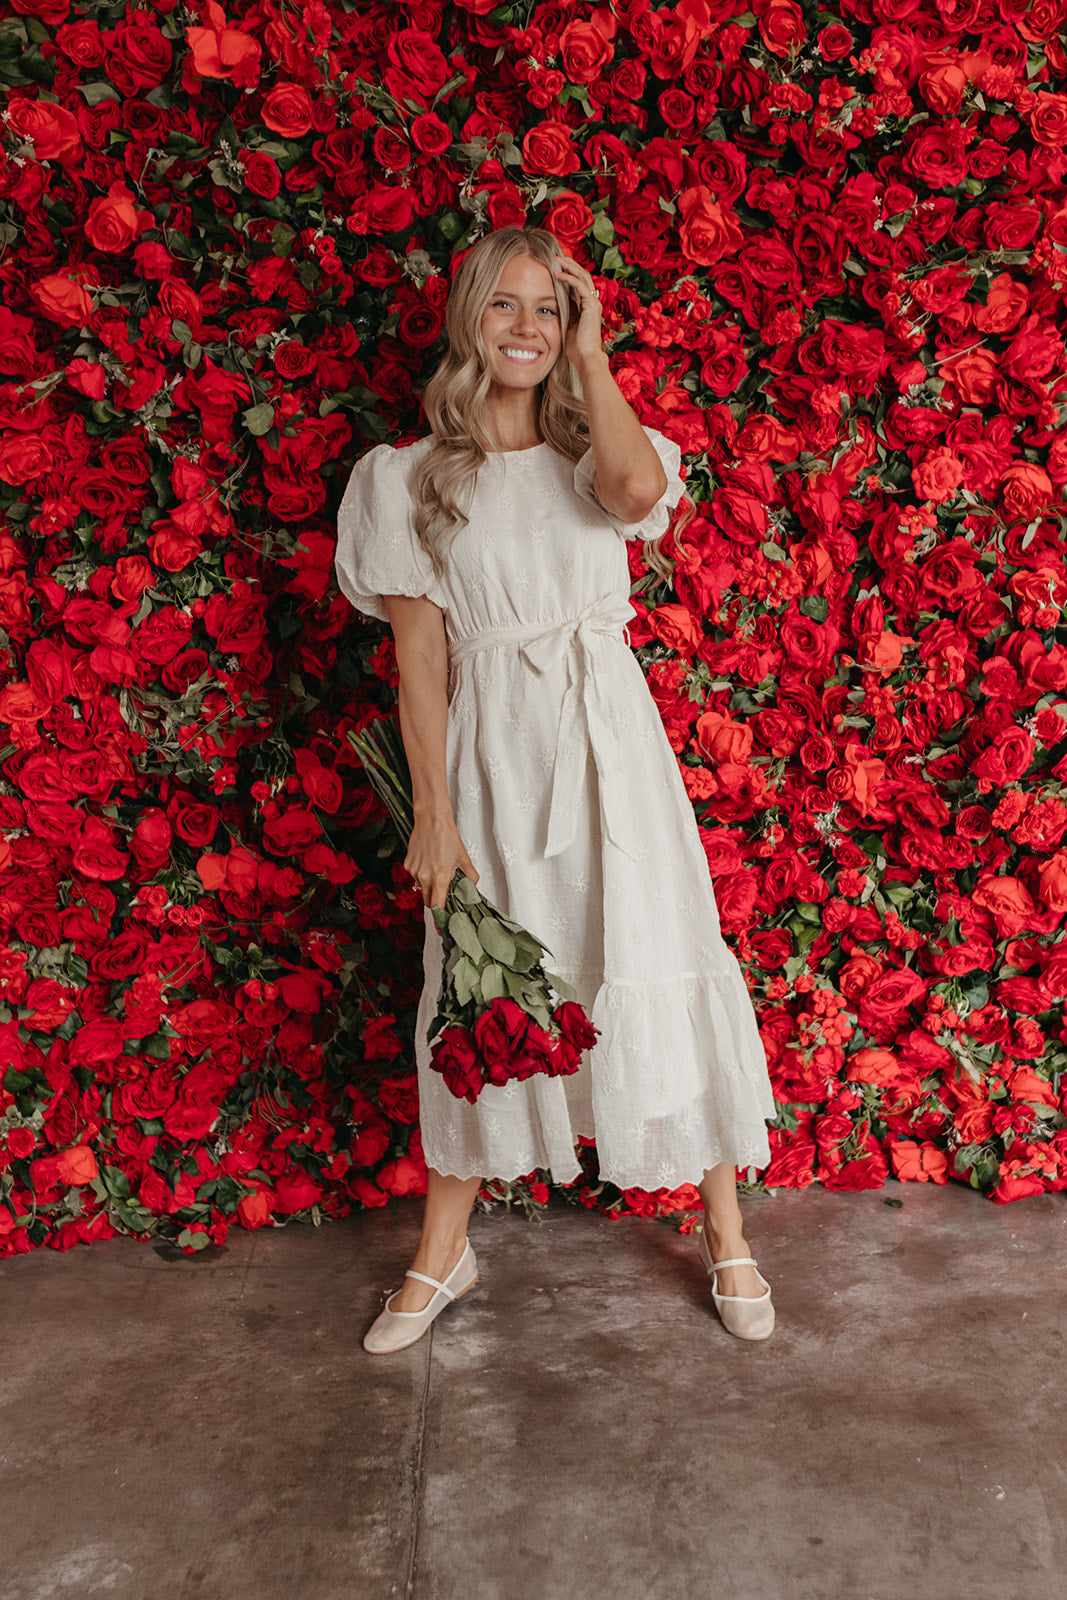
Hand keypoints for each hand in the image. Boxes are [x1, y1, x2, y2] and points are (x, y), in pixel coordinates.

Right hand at [404, 812, 479, 914]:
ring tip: (437, 870)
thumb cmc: (447, 836)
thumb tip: (472, 887)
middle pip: (428, 901)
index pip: (437, 907)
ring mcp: (414, 871)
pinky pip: (415, 877)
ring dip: (429, 886)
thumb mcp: (464, 857)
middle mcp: (424, 876)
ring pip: (421, 888)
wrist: (431, 819)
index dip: (439, 919)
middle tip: (443, 895)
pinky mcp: (408, 864)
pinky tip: (429, 862)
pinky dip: (422, 875)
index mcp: (440, 877)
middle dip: (435, 902)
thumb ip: (470, 876)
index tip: (441, 928)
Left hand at [553, 254, 603, 371]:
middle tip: (557, 257)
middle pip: (583, 276)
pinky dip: (569, 278)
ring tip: (558, 259)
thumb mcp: (566, 326)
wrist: (585, 358)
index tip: (556, 266)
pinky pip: (580, 286)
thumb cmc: (576, 348)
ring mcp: (593, 303)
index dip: (568, 273)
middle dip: (570, 265)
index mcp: (586, 307)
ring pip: (583, 277)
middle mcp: (592, 302)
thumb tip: (552, 305)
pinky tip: (558, 274)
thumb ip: (564, 313)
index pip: (578, 284)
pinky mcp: (591, 305)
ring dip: (570, 267)